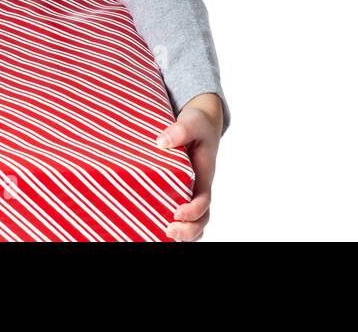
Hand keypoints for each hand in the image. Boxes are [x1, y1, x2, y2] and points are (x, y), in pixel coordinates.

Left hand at [155, 92, 222, 241]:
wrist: (199, 123)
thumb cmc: (198, 124)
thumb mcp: (192, 122)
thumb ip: (181, 130)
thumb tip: (162, 142)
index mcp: (204, 175)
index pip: (203, 201)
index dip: (193, 211)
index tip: (177, 212)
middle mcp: (198, 188)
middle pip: (201, 219)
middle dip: (188, 230)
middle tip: (169, 230)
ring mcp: (189, 192)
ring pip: (193, 222)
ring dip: (184, 233)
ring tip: (164, 235)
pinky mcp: (177, 191)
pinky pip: (179, 216)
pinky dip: (174, 226)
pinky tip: (153, 227)